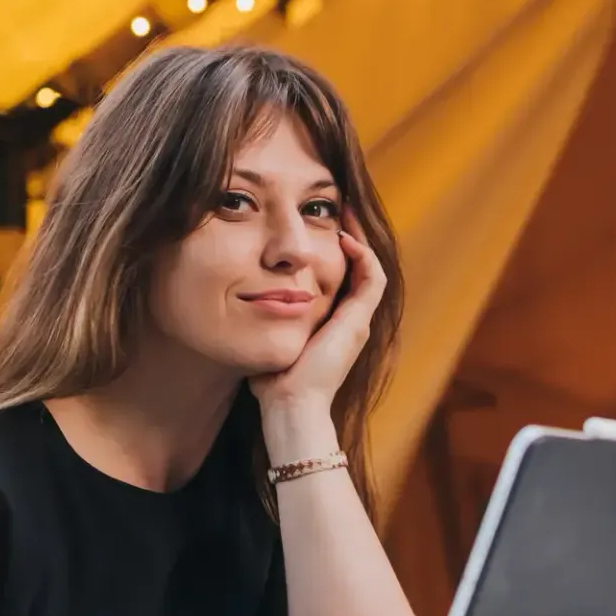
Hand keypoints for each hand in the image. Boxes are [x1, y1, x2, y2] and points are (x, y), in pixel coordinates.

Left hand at [249, 212, 385, 412]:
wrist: (291, 406)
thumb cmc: (274, 383)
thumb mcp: (270, 341)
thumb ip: (264, 323)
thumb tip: (243, 307)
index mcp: (333, 326)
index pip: (344, 279)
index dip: (337, 252)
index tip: (319, 227)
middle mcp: (351, 322)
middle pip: (362, 270)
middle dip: (352, 238)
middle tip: (339, 209)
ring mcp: (358, 323)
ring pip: (371, 270)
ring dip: (361, 240)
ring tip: (346, 214)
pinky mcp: (358, 323)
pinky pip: (372, 280)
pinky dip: (363, 257)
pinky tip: (345, 238)